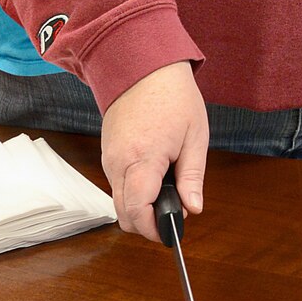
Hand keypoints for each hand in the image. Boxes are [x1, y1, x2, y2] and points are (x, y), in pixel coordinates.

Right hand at [101, 62, 208, 240]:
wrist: (141, 66)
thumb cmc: (172, 96)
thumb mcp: (195, 137)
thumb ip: (192, 177)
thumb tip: (193, 209)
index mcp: (142, 159)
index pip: (138, 211)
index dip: (154, 230)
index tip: (171, 234)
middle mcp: (117, 163)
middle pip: (123, 214)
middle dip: (147, 223)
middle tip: (175, 211)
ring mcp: (108, 159)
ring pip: (118, 201)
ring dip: (140, 206)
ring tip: (168, 188)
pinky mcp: (106, 154)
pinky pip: (117, 184)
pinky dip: (133, 191)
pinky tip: (154, 177)